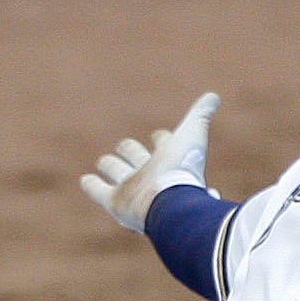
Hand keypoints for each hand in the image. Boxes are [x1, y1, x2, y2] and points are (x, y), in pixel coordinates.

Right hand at [81, 92, 219, 232]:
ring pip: (118, 173)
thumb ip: (200, 115)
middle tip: (125, 146)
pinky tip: (86, 180)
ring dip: (112, 167)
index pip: (164, 145)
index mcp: (169, 160)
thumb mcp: (192, 133)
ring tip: (105, 163)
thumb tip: (213, 97)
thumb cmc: (182, 169)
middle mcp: (150, 176)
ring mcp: (131, 189)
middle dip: (133, 153)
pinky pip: (99, 192)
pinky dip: (92, 186)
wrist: (171, 203)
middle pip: (138, 159)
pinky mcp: (114, 201)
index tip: (160, 136)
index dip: (163, 140)